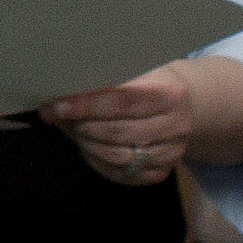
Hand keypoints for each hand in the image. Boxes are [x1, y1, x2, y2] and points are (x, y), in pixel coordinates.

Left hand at [45, 64, 197, 184]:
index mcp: (170, 94)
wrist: (188, 107)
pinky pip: (120, 173)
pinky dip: (96, 160)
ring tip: (68, 128)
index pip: (123, 101)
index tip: (58, 106)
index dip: (88, 105)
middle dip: (79, 125)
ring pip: (116, 156)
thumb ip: (109, 78)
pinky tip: (86, 145)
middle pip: (118, 132)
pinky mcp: (161, 172)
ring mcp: (171, 153)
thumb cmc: (152, 82)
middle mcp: (176, 126)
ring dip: (84, 142)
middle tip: (54, 115)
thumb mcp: (139, 69)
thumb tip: (63, 89)